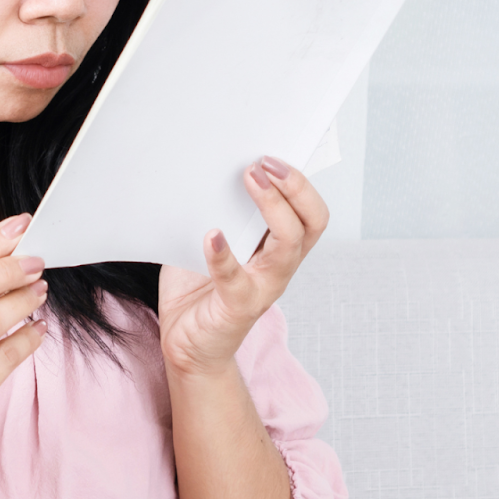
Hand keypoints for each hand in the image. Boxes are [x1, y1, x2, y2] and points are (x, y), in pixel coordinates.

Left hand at [159, 156, 327, 376]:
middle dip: (295, 188)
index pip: (311, 212)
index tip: (273, 154)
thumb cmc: (199, 288)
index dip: (302, 182)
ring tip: (248, 180)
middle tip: (263, 163)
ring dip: (272, 208)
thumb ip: (217, 211)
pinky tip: (212, 234)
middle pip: (311, 223)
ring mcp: (264, 288)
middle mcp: (280, 267)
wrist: (186, 344)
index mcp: (279, 248)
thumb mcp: (212, 240)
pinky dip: (224, 255)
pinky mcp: (238, 307)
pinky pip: (236, 278)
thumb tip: (208, 168)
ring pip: (288, 246)